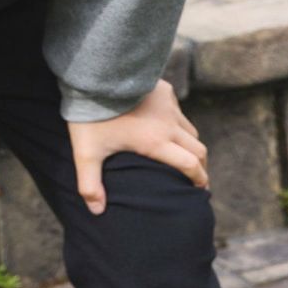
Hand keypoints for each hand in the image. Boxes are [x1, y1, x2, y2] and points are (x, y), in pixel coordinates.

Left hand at [66, 79, 208, 214]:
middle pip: (198, 148)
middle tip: (197, 177)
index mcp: (156, 142)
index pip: (190, 165)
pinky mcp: (164, 89)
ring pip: (190, 129)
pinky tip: (166, 125)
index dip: (200, 180)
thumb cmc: (91, 116)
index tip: (201, 190)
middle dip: (201, 166)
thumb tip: (97, 212)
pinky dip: (177, 122)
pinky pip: (178, 109)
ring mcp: (169, 104)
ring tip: (182, 154)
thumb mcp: (86, 152)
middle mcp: (168, 124)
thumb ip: (90, 184)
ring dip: (190, 144)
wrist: (94, 75)